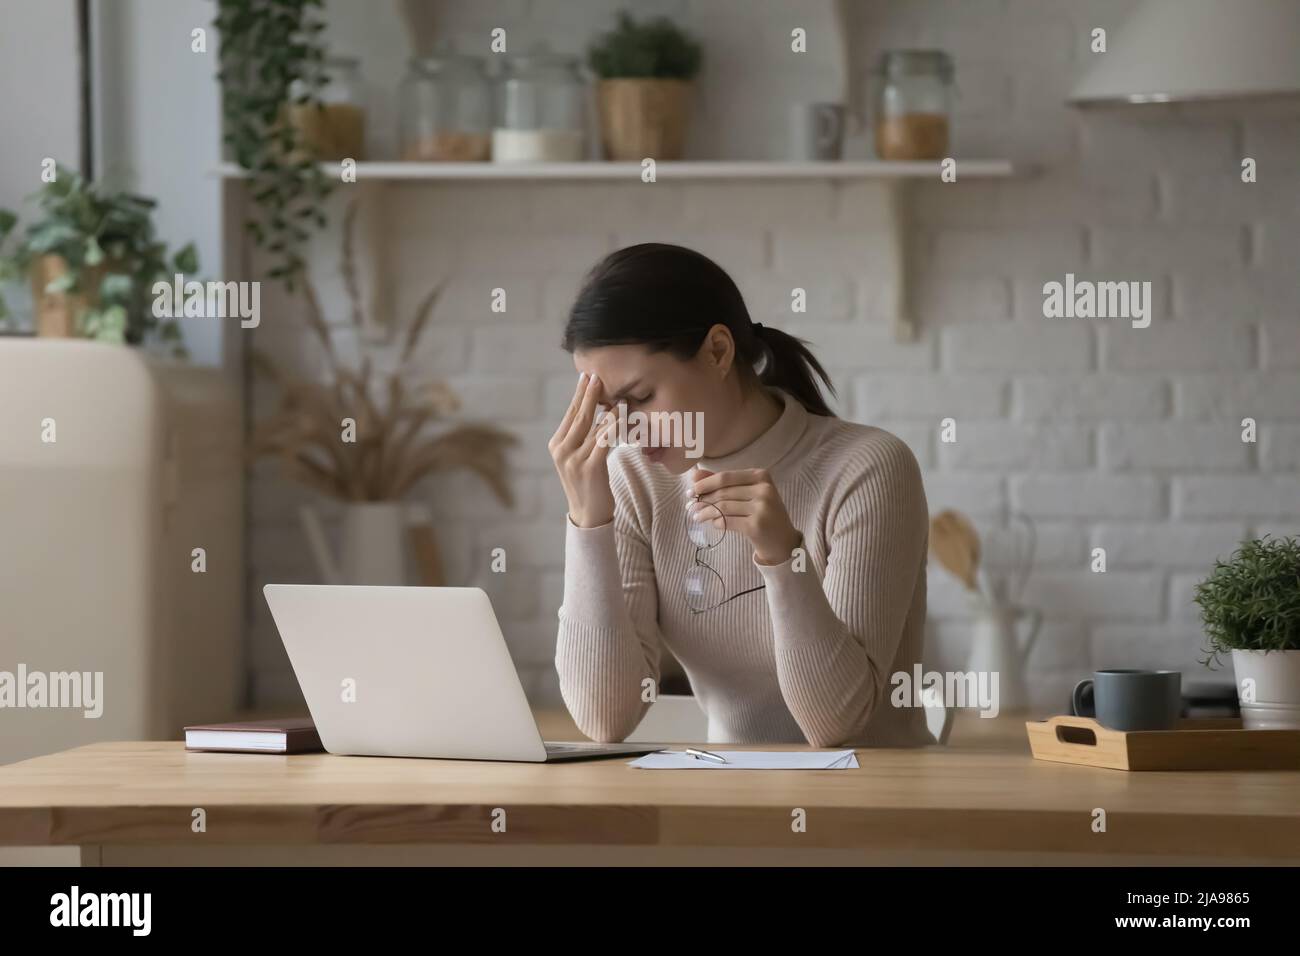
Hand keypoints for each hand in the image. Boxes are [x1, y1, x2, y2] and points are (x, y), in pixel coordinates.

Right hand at [549, 372, 617, 527]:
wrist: (588, 514)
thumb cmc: (588, 484)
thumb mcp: (579, 458)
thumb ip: (583, 437)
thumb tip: (598, 412)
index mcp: (556, 445)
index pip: (569, 415)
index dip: (578, 395)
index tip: (586, 377)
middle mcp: (562, 451)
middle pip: (579, 416)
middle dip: (589, 394)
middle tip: (597, 376)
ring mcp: (574, 459)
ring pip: (593, 427)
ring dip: (606, 408)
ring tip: (615, 393)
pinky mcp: (589, 468)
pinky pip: (604, 441)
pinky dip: (613, 426)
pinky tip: (620, 415)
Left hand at [690, 467, 801, 565]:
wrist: (783, 541)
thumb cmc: (763, 513)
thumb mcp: (748, 493)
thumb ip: (724, 482)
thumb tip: (695, 474)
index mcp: (761, 476)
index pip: (726, 477)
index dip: (705, 483)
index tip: (691, 490)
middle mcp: (763, 489)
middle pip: (723, 492)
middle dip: (703, 499)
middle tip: (690, 505)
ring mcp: (761, 508)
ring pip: (723, 507)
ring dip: (705, 512)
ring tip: (696, 516)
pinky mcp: (756, 526)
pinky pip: (727, 521)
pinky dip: (716, 522)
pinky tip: (712, 524)